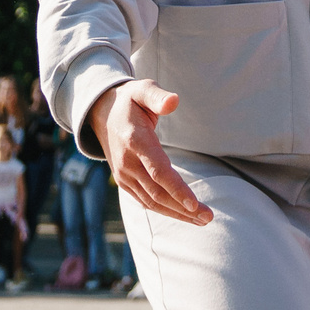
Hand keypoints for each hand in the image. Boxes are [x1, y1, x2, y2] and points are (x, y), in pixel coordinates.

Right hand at [91, 80, 210, 227]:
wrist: (100, 113)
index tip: (194, 204)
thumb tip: (174, 101)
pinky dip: (164, 210)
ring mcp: (124, 175)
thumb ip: (157, 97)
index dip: (176, 189)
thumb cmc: (129, 100)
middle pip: (158, 192)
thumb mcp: (142, 89)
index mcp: (135, 140)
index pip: (158, 171)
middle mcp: (127, 162)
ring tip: (202, 220)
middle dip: (183, 208)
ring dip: (177, 213)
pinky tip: (183, 215)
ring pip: (152, 201)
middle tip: (208, 217)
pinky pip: (145, 201)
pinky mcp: (124, 181)